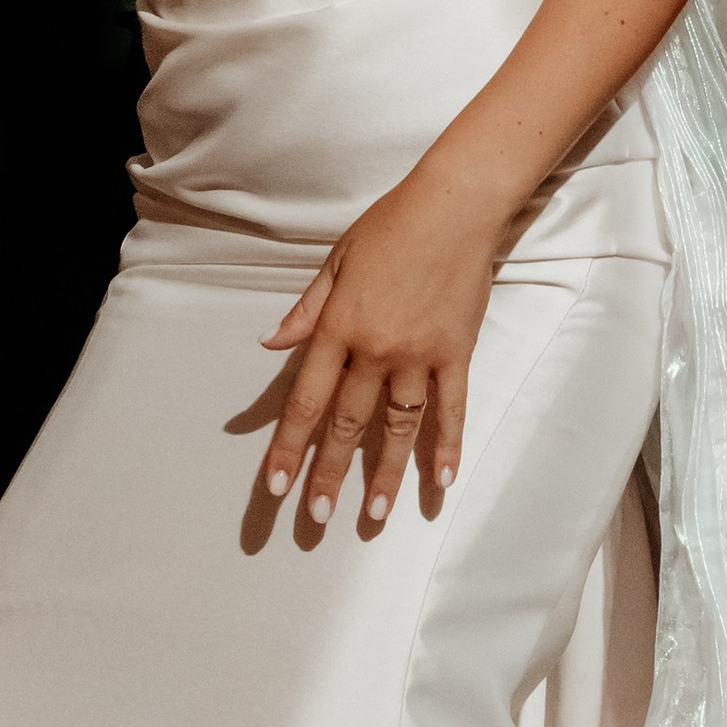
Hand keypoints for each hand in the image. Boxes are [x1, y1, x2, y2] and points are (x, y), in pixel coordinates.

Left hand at [259, 163, 503, 526]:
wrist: (453, 207)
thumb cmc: (391, 226)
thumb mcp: (336, 262)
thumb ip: (306, 310)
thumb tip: (271, 344)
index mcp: (340, 328)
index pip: (306, 400)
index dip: (289, 446)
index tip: (275, 486)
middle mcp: (376, 350)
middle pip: (348, 424)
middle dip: (330, 474)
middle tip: (315, 518)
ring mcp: (419, 355)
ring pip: (398, 426)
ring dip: (385, 473)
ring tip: (374, 514)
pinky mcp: (456, 353)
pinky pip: (451, 408)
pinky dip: (447, 445)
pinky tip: (441, 480)